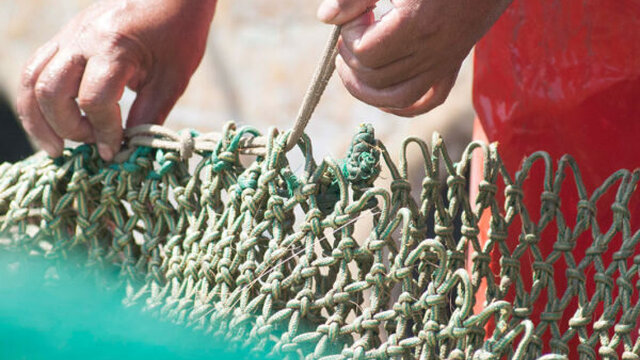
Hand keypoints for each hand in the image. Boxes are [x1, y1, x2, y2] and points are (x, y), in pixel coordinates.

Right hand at [17, 0, 216, 159]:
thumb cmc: (179, 32)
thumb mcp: (173, 78)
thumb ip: (150, 114)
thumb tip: (128, 148)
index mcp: (114, 47)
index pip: (94, 101)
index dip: (103, 132)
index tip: (115, 151)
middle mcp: (82, 39)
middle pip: (51, 92)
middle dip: (68, 128)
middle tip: (91, 146)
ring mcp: (69, 35)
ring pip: (32, 80)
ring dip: (38, 119)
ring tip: (55, 148)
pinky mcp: (65, 37)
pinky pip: (36, 68)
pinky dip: (38, 99)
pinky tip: (54, 122)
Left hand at [317, 0, 511, 116]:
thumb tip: (325, 17)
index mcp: (417, 25)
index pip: (365, 52)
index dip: (349, 35)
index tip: (357, 13)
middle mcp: (433, 52)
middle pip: (375, 77)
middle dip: (351, 57)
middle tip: (351, 30)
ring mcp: (444, 63)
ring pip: (396, 99)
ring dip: (365, 90)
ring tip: (350, 66)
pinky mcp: (451, 65)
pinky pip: (426, 102)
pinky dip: (399, 105)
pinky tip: (379, 93)